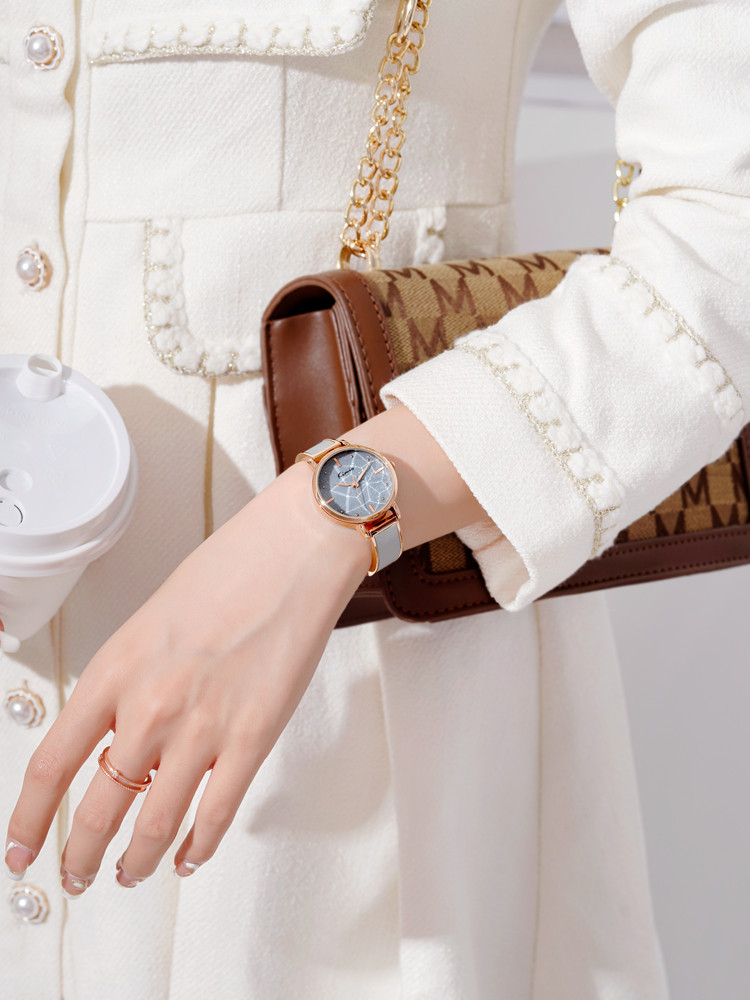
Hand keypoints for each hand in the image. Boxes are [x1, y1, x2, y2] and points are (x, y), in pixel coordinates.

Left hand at [4, 462, 370, 894]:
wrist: (291, 554)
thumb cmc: (227, 573)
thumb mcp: (150, 624)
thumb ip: (128, 684)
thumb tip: (121, 739)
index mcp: (115, 670)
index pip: (52, 765)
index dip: (30, 819)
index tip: (21, 848)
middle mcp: (150, 706)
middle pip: (98, 809)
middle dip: (81, 856)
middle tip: (78, 874)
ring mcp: (202, 727)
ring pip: (153, 825)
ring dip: (134, 862)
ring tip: (127, 875)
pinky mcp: (253, 738)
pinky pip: (215, 815)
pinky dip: (196, 848)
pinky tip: (187, 857)